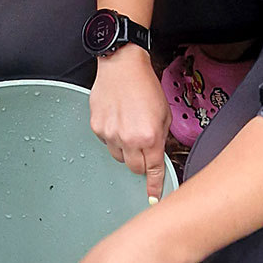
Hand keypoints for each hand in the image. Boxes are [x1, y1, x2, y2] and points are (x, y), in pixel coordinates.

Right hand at [89, 45, 170, 201]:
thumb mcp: (164, 113)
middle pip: (135, 168)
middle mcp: (129, 139)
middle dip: (141, 162)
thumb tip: (157, 154)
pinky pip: (106, 143)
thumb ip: (161, 137)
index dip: (154, 185)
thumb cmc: (145, 85)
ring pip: (119, 157)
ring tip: (129, 127)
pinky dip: (113, 137)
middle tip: (143, 146)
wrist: (122, 65)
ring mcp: (110, 134)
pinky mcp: (97, 127)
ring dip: (126, 149)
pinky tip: (117, 120)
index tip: (152, 196)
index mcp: (150, 136)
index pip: (153, 170)